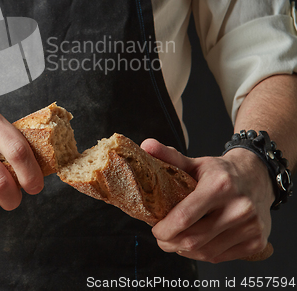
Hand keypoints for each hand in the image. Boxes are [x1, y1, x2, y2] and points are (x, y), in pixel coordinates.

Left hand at [140, 138, 273, 262]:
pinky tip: (194, 245)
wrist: (257, 177)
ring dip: (184, 250)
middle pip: (194, 238)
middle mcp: (238, 207)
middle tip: (161, 238)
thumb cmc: (221, 172)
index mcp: (219, 185)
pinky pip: (220, 257)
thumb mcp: (196, 162)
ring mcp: (250, 226)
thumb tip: (145, 145)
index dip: (165, 228)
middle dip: (170, 242)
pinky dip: (202, 254)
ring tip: (175, 241)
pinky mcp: (256, 241)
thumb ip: (169, 156)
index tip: (154, 228)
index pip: (184, 216)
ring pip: (206, 251)